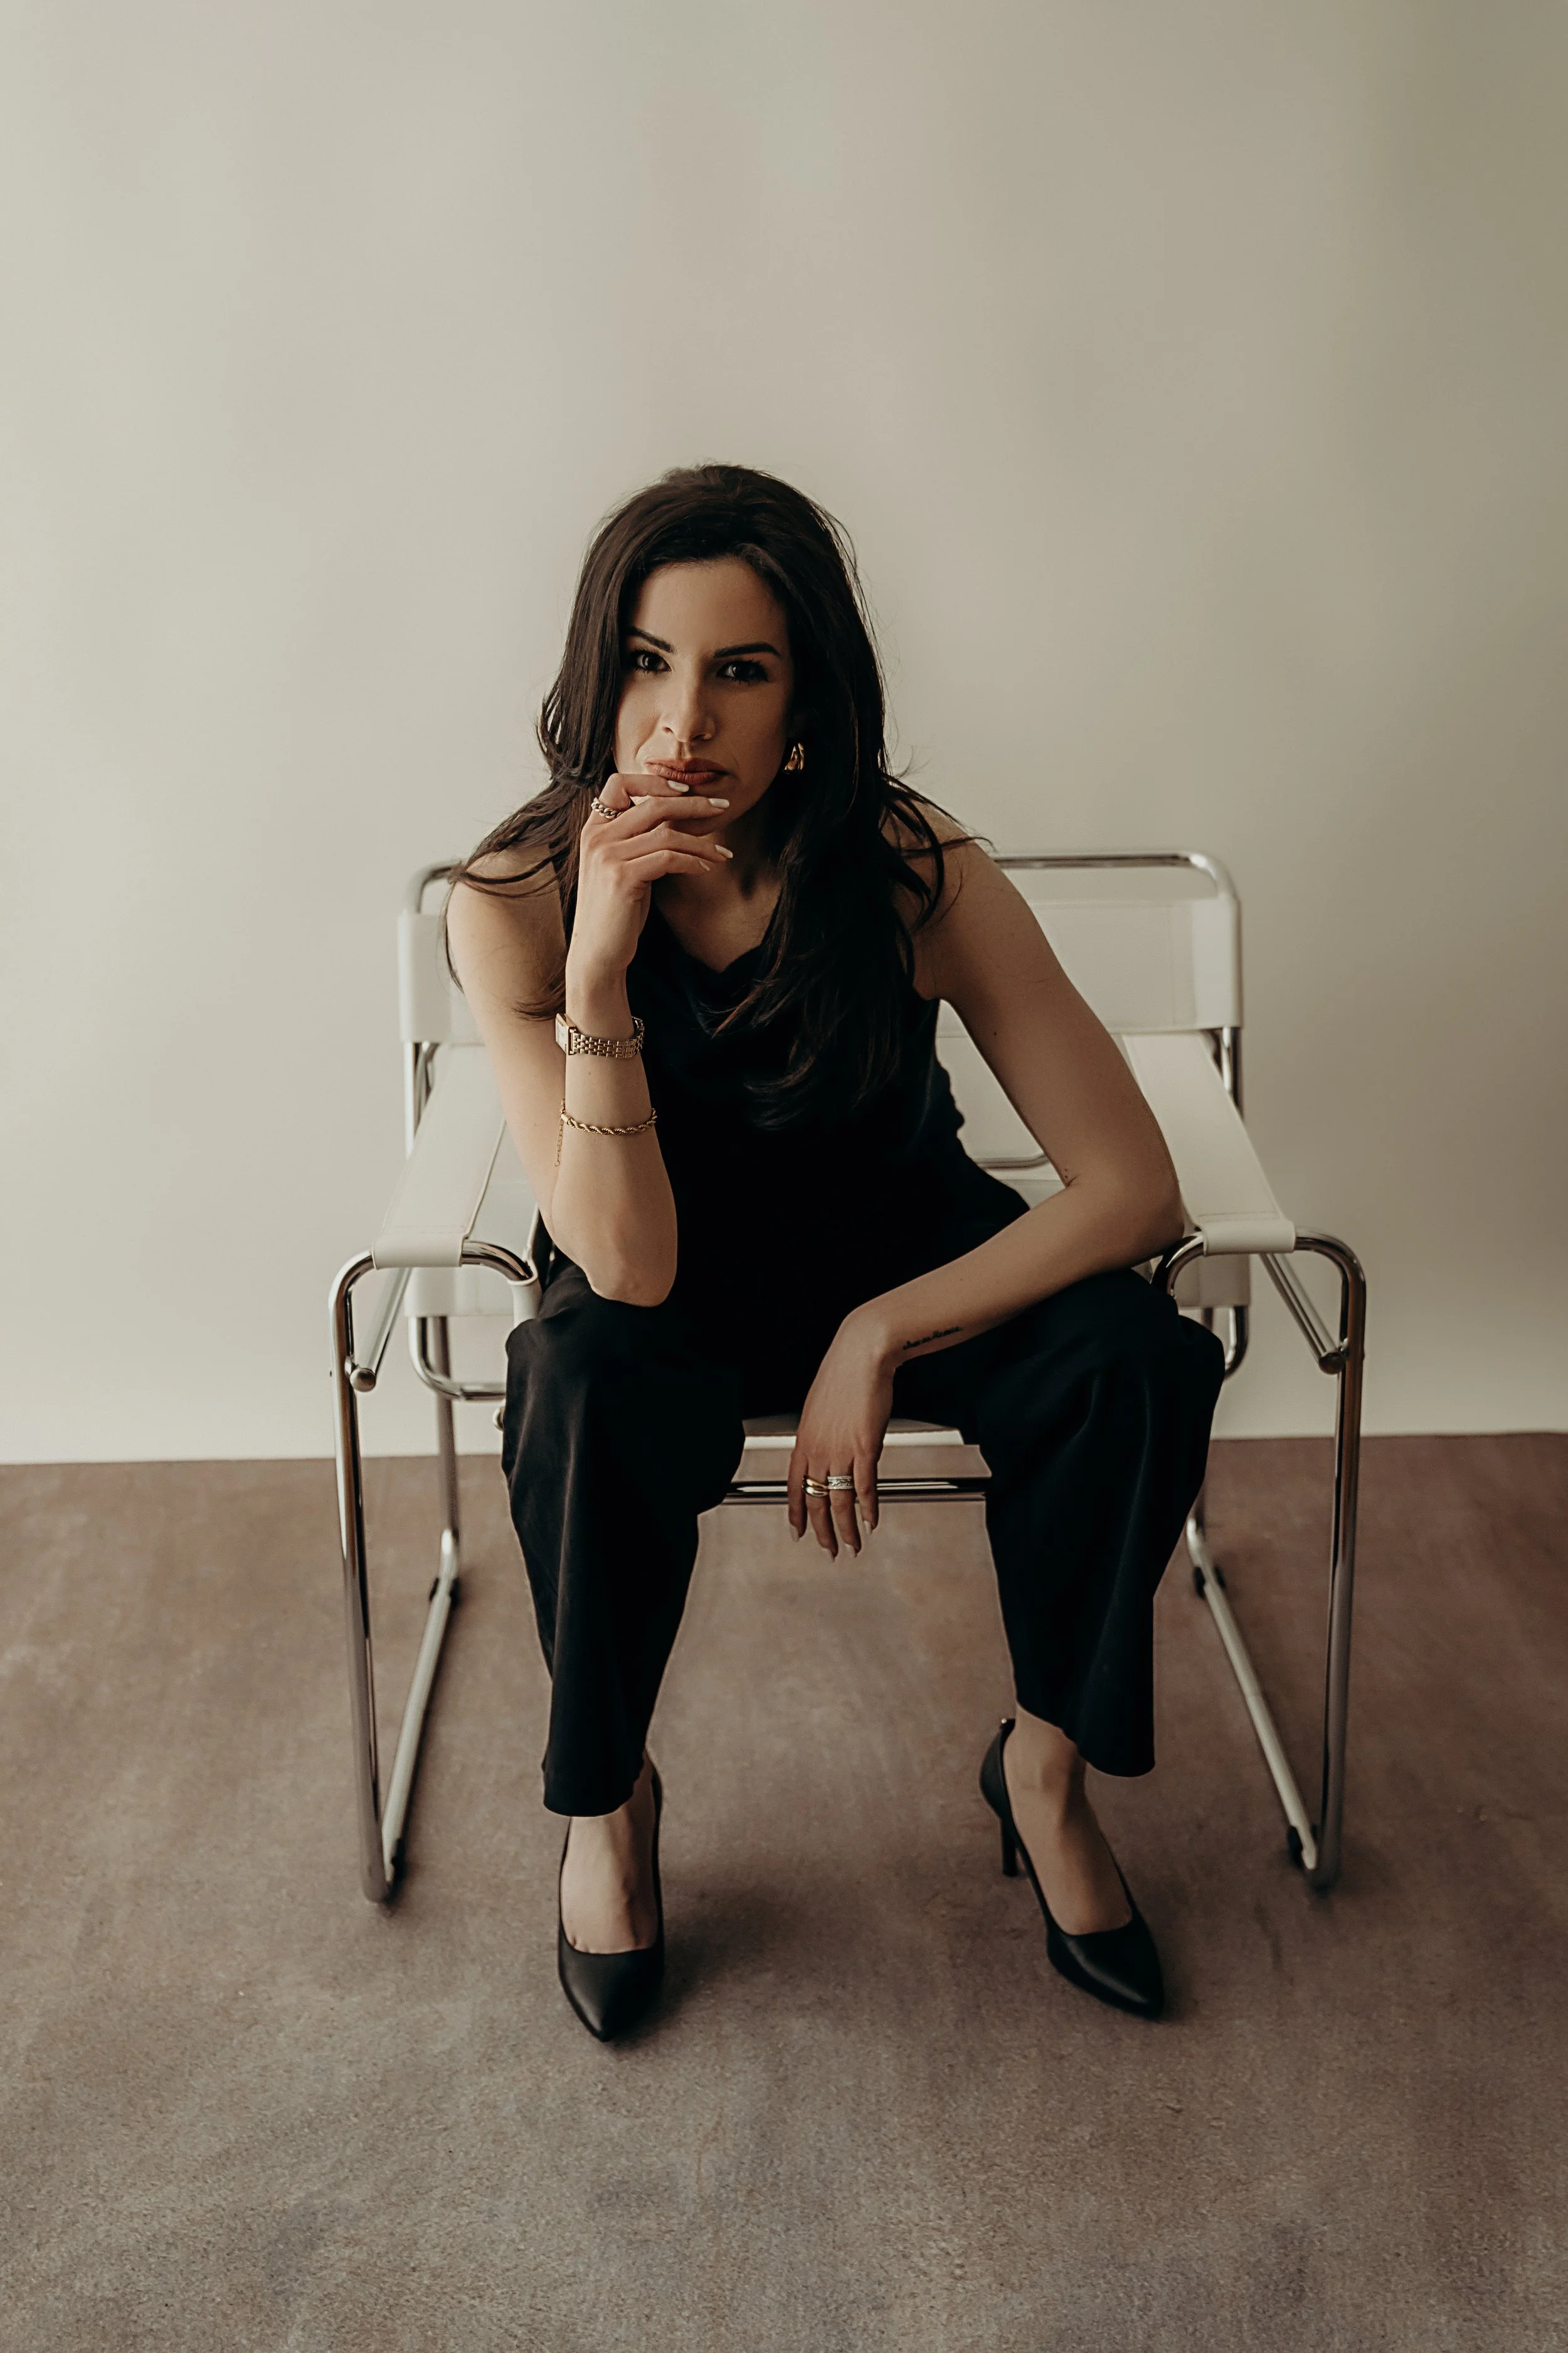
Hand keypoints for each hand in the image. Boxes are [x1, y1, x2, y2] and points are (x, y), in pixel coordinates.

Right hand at [566, 772, 733, 987]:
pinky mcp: (621, 878)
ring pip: (667, 833)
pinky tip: (706, 868)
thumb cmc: (617, 911)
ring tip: (722, 853)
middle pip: (653, 804)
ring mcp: (607, 857)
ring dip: (702, 841)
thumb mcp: (625, 866)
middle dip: (693, 803)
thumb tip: (681, 816)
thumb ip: (640, 839)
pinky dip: (693, 861)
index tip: (685, 790)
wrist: (597, 953)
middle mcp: (597, 838)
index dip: (654, 781)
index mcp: (594, 830)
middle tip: (722, 807)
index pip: (619, 783)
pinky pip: (668, 858)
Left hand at [787, 1311, 894, 1557]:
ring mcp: (840, 1450)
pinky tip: (871, 1521)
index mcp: (804, 1440)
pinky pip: (865, 1487)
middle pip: (816, 1501)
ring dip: (847, 1529)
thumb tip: (824, 1445)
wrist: (860, 1355)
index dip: (795, 1512)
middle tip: (828, 1550)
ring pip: (840, 1501)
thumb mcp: (819, 1407)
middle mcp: (818, 1449)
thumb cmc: (843, 1375)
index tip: (797, 1531)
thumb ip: (819, 1432)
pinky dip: (869, 1508)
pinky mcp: (865, 1447)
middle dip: (822, 1531)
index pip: (793, 1486)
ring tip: (853, 1546)